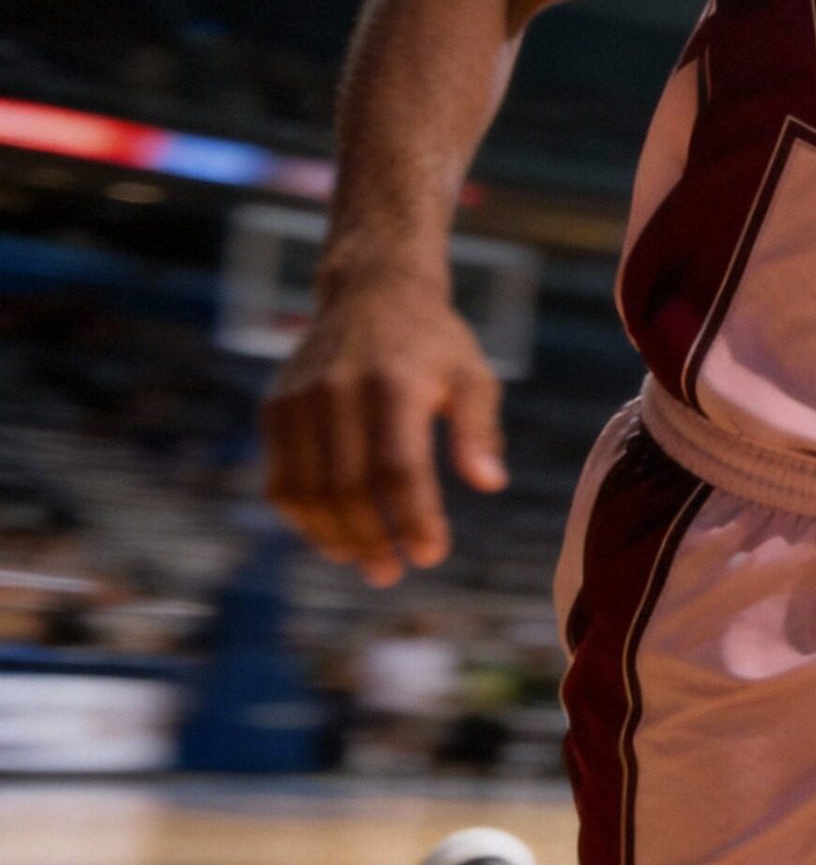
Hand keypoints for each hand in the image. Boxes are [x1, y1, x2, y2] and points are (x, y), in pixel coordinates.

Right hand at [263, 273, 506, 586]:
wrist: (371, 292)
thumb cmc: (432, 343)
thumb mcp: (472, 374)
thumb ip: (480, 428)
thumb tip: (490, 483)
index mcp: (393, 385)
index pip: (398, 471)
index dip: (413, 519)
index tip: (432, 554)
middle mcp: (338, 392)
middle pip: (347, 490)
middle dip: (373, 541)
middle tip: (395, 572)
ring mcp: (299, 401)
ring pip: (307, 492)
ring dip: (335, 539)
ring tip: (368, 563)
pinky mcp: (275, 409)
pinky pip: (281, 479)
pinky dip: (304, 518)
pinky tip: (334, 537)